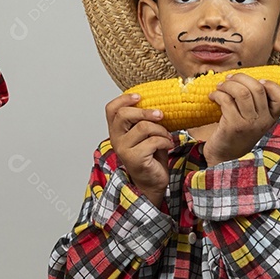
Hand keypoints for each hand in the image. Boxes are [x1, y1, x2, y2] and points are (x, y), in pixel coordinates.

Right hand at [106, 93, 173, 207]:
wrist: (153, 181)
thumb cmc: (150, 156)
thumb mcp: (145, 134)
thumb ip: (144, 120)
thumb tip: (158, 102)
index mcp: (117, 130)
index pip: (111, 109)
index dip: (123, 99)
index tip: (140, 96)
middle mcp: (116, 139)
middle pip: (124, 114)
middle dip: (145, 111)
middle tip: (160, 114)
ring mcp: (123, 149)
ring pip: (143, 127)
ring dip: (160, 130)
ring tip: (166, 136)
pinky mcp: (134, 158)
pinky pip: (153, 141)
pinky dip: (165, 141)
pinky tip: (168, 145)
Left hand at [202, 73, 279, 165]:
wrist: (224, 157)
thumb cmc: (236, 134)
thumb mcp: (252, 120)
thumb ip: (254, 103)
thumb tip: (242, 77)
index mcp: (271, 118)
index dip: (271, 85)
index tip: (257, 81)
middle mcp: (264, 121)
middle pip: (258, 88)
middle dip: (241, 78)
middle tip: (229, 78)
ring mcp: (250, 124)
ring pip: (242, 92)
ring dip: (228, 85)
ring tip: (220, 86)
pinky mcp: (234, 126)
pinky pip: (227, 101)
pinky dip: (218, 94)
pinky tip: (213, 96)